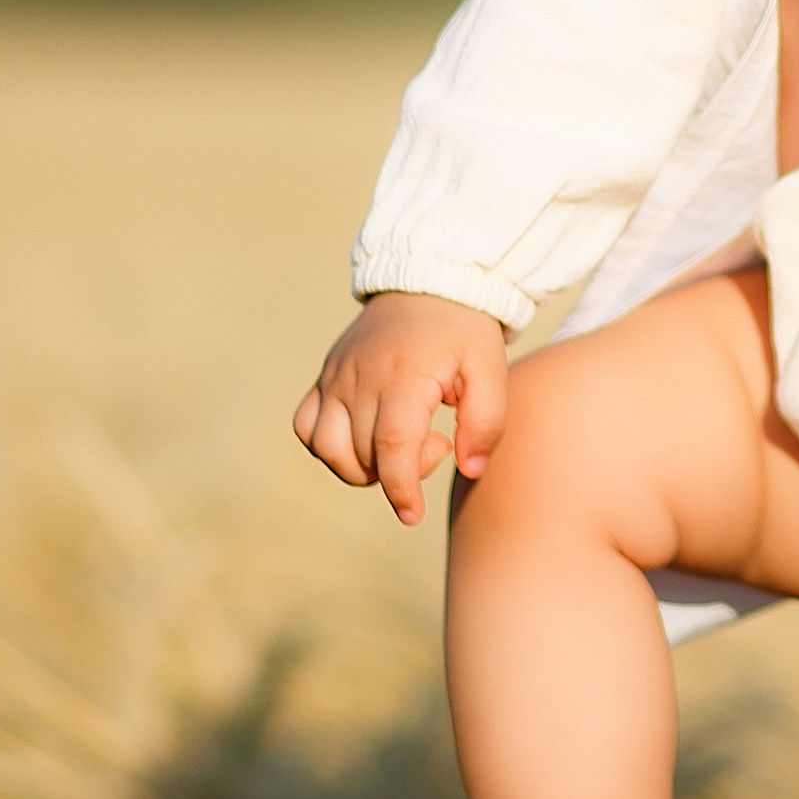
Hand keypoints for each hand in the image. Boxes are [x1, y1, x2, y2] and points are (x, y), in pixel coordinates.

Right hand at [293, 292, 509, 524]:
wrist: (428, 283)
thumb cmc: (463, 332)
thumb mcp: (492, 369)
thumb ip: (487, 422)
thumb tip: (470, 470)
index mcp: (405, 375)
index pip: (391, 445)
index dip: (400, 488)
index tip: (413, 514)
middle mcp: (360, 378)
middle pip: (365, 455)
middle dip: (402, 469)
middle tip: (438, 440)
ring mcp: (336, 378)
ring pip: (327, 449)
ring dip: (361, 466)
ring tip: (400, 442)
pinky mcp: (324, 378)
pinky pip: (307, 428)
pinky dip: (329, 447)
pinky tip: (365, 437)